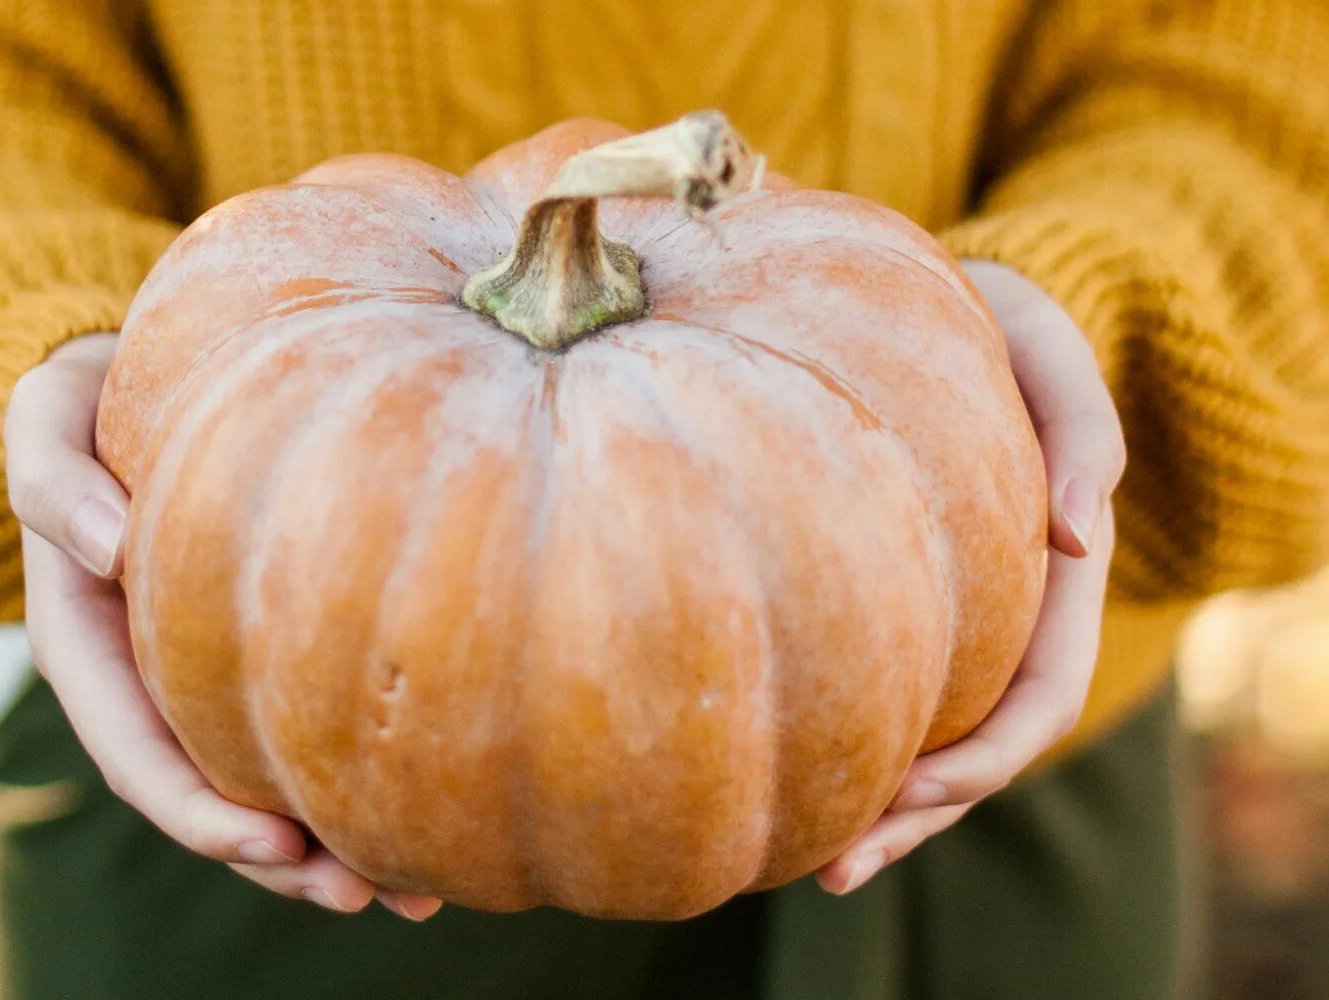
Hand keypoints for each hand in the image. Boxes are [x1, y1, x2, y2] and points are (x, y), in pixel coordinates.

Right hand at [5, 333, 440, 920]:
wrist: (139, 379)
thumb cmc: (90, 395)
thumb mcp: (46, 416)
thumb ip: (49, 477)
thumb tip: (106, 546)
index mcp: (88, 640)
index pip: (135, 750)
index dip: (195, 808)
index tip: (268, 843)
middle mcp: (149, 673)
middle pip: (208, 792)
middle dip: (278, 857)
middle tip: (365, 892)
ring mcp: (205, 669)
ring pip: (262, 779)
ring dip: (327, 847)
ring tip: (415, 891)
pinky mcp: (263, 644)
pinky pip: (302, 721)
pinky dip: (355, 774)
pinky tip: (431, 810)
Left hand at [817, 260, 1125, 894]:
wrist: (927, 308)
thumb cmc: (991, 325)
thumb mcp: (1047, 350)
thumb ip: (1081, 433)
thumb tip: (1079, 540)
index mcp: (1049, 578)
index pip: (1037, 697)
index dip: (987, 758)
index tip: (916, 790)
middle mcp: (1001, 617)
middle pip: (976, 749)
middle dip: (916, 815)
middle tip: (837, 867)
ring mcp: (947, 621)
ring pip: (921, 740)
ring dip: (876, 811)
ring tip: (807, 867)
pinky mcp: (887, 604)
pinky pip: (871, 689)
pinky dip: (839, 744)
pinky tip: (779, 783)